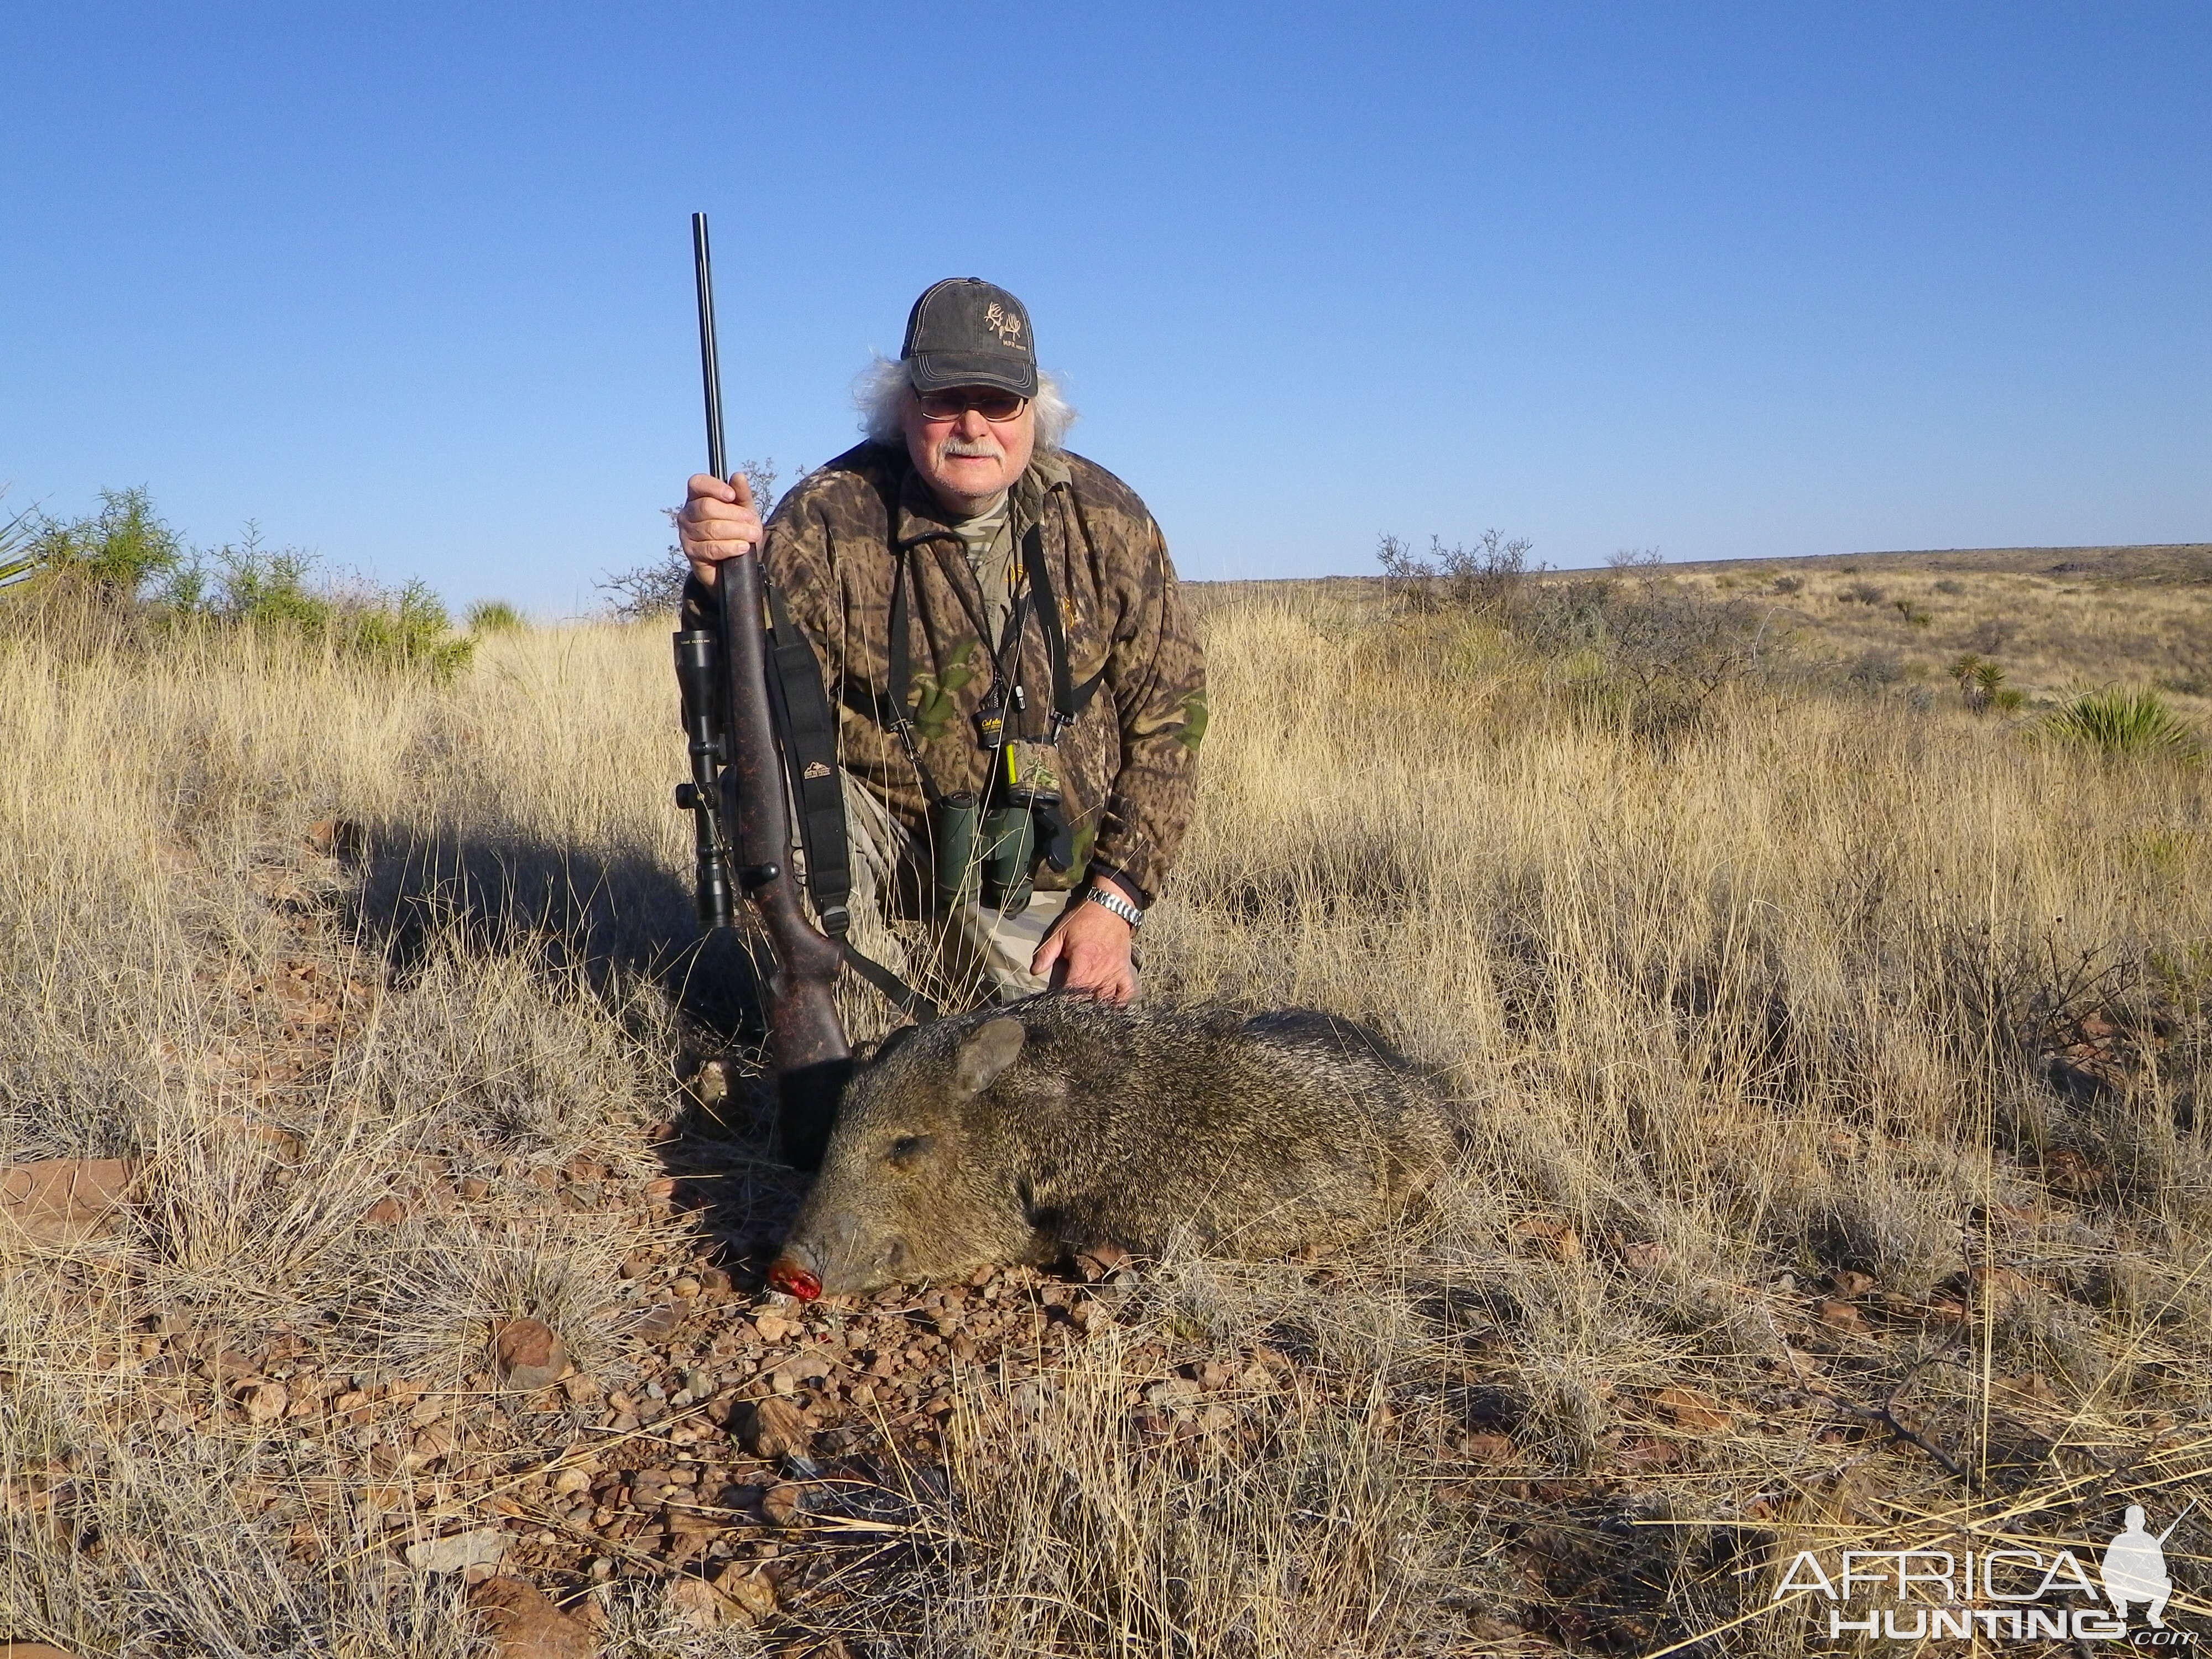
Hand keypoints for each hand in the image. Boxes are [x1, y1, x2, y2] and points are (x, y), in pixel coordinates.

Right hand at [676, 473, 762, 587]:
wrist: (734, 563)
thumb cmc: (737, 532)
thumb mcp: (744, 511)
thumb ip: (742, 494)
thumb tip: (738, 476)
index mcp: (698, 497)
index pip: (697, 483)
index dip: (714, 487)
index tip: (732, 496)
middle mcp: (687, 513)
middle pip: (707, 507)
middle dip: (733, 514)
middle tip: (751, 521)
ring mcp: (686, 533)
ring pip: (711, 528)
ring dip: (737, 532)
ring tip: (752, 535)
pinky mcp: (691, 552)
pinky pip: (711, 548)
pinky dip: (730, 547)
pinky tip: (743, 547)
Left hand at [1031, 883, 1137, 1005]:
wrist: (1111, 906)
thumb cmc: (1083, 919)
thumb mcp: (1060, 932)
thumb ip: (1047, 953)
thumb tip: (1035, 971)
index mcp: (1083, 960)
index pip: (1073, 989)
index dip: (1065, 1000)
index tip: (1058, 1005)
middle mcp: (1100, 969)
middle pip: (1089, 998)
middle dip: (1078, 1007)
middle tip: (1070, 1012)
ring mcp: (1115, 971)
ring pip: (1106, 998)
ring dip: (1096, 1007)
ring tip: (1087, 1013)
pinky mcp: (1125, 970)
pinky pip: (1127, 992)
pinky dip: (1121, 1003)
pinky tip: (1112, 1009)